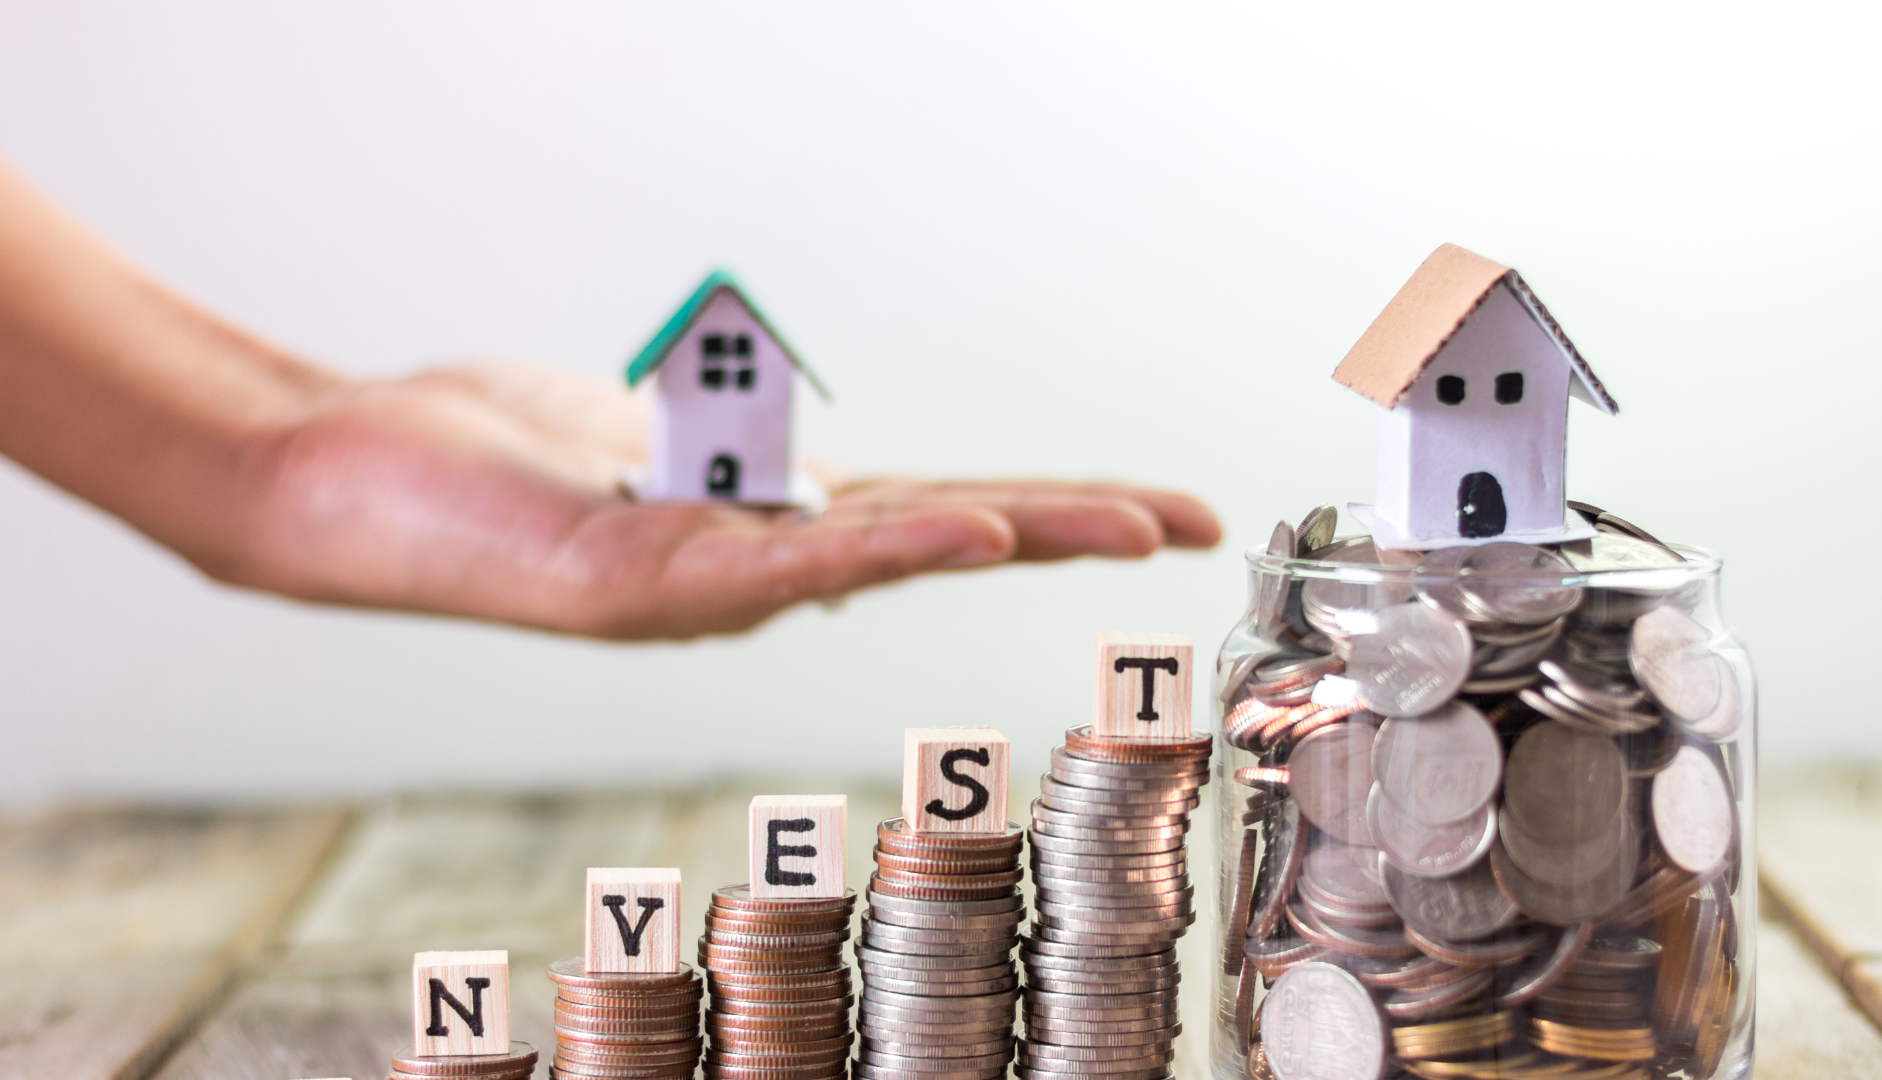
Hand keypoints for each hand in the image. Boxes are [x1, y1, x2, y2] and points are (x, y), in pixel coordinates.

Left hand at [233, 363, 1220, 638]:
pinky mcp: (645, 582)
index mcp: (769, 528)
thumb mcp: (642, 437)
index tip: (1147, 503)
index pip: (943, 507)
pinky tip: (973, 531)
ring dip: (1020, 531)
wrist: (350, 487)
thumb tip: (802, 454)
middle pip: (948, 531)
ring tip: (1129, 523)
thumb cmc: (486, 460)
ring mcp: (709, 585)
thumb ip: (733, 445)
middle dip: (1079, 527)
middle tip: (1196, 520)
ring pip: (890, 552)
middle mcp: (756, 568)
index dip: (1051, 504)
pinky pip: (785, 561)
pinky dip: (889, 544)